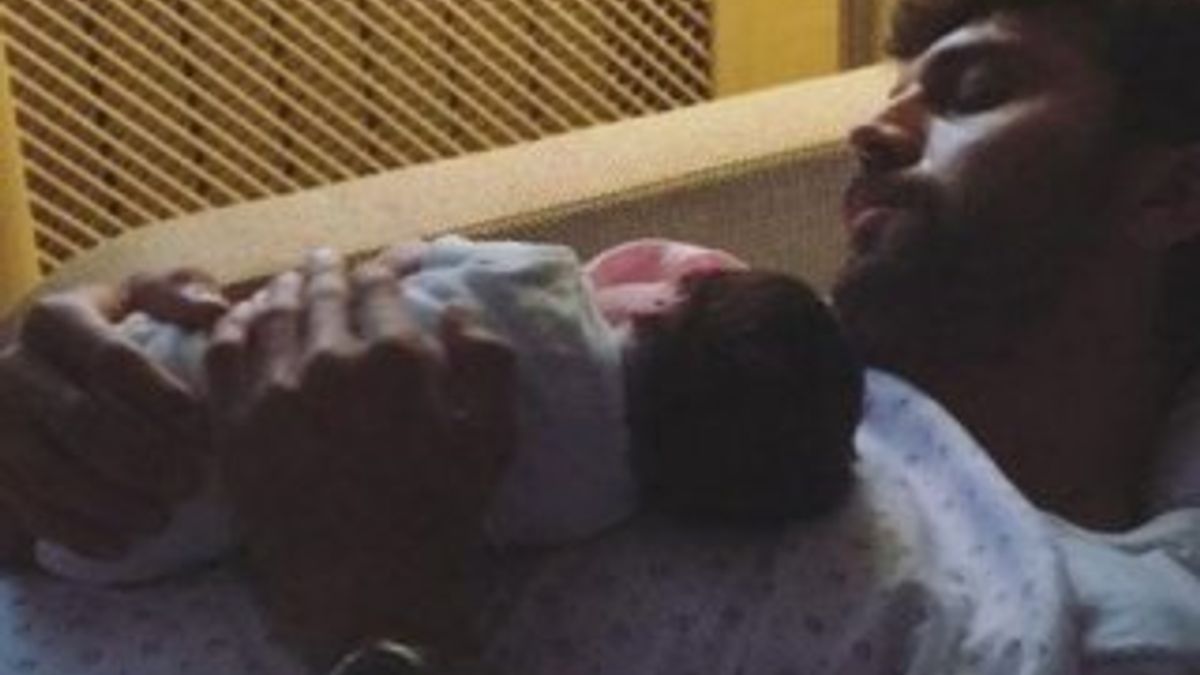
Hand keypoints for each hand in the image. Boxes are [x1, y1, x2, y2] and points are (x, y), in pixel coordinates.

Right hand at [0, 270, 227, 559]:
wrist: (40, 367)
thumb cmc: (113, 330)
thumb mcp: (140, 297)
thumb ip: (178, 292)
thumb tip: (215, 310)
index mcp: (56, 319)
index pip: (110, 359)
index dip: (158, 394)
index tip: (201, 426)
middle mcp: (12, 367)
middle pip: (81, 421)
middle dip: (143, 458)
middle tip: (193, 482)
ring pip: (51, 472)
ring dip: (112, 502)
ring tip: (163, 518)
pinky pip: (30, 508)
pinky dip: (78, 531)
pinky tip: (122, 543)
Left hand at [207, 250, 515, 666]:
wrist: (368, 588)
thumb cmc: (441, 513)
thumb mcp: (495, 436)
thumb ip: (488, 360)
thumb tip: (454, 309)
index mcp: (395, 356)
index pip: (380, 284)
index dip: (387, 266)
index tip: (391, 264)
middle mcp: (328, 358)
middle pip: (323, 290)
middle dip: (330, 270)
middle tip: (330, 261)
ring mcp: (272, 389)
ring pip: (270, 312)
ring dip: (284, 289)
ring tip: (290, 283)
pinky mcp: (233, 423)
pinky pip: (221, 353)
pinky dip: (233, 324)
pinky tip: (243, 320)